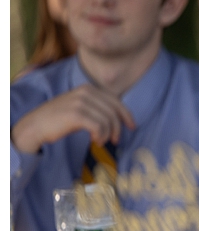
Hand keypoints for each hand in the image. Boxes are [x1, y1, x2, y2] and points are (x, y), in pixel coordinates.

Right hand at [11, 85, 135, 153]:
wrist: (35, 125)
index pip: (116, 101)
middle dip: (118, 128)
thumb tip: (119, 117)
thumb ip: (97, 107)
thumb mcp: (80, 107)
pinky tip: (95, 141)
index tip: (132, 127)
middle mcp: (85, 92)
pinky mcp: (76, 114)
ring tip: (100, 141)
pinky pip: (99, 127)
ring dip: (107, 135)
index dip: (127, 115)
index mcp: (88, 88)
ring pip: (108, 120)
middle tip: (115, 140)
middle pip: (114, 112)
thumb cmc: (59, 119)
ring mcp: (80, 102)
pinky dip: (101, 136)